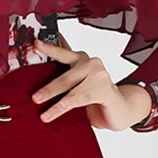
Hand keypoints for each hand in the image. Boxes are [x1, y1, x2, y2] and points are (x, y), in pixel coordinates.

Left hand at [31, 34, 151, 131]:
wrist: (122, 110)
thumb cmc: (97, 97)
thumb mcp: (78, 87)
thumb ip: (64, 79)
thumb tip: (39, 84)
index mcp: (81, 59)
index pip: (63, 52)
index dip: (49, 48)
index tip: (36, 43)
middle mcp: (90, 63)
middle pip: (64, 75)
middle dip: (48, 89)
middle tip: (35, 98)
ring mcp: (99, 74)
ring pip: (71, 89)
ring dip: (56, 103)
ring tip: (44, 114)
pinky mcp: (105, 89)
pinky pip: (80, 98)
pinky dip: (66, 106)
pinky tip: (57, 112)